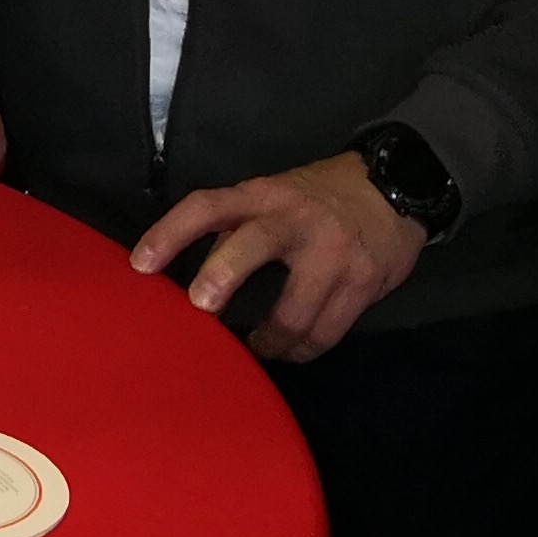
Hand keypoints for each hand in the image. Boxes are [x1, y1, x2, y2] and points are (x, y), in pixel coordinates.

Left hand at [131, 152, 424, 361]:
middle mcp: (295, 220)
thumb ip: (237, 225)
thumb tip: (186, 272)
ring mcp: (333, 253)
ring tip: (257, 349)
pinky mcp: (364, 282)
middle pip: (252, 244)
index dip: (170, 233)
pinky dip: (303, 350)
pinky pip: (327, 331)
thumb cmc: (318, 198)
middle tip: (201, 308)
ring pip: (294, 310)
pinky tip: (292, 350)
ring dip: (269, 342)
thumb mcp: (274, 195)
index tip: (140, 265)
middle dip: (222, 276)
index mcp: (263, 196)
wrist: (396, 186)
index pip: (207, 207)